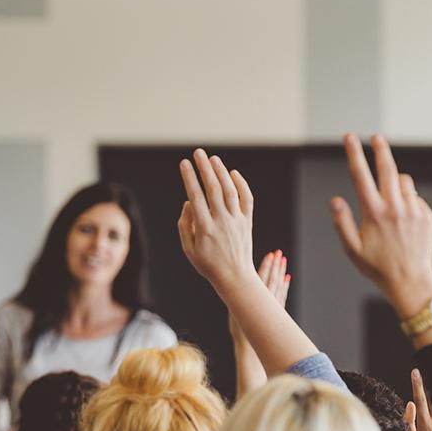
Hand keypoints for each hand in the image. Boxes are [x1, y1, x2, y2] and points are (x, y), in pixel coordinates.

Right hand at [177, 149, 255, 290]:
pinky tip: (233, 173)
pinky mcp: (247, 222)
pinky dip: (241, 184)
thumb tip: (188, 202)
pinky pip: (247, 199)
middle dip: (204, 168)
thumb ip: (185, 225)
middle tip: (198, 153)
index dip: (189, 178)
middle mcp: (222, 222)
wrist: (235, 277)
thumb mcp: (189, 249)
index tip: (184, 164)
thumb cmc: (208, 264)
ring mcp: (236, 221)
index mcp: (205, 229)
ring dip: (221, 172)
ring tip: (213, 159)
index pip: (196, 196)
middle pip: (213, 189)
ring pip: (230, 190)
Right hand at [229, 250, 290, 343]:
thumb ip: (237, 299)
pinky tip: (287, 278)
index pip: (262, 278)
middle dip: (275, 266)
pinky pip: (282, 296)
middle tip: (279, 253)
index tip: (271, 255)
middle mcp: (266, 302)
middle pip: (272, 279)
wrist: (250, 348)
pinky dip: (285, 286)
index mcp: (254, 300)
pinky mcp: (278, 312)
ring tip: (283, 261)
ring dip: (281, 273)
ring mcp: (274, 307)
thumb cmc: (239, 332)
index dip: (266, 266)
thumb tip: (235, 284)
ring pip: (278, 286)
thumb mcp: (234, 313)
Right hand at [329, 135, 431, 318]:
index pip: (361, 176)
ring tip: (389, 204)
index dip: (353, 154)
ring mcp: (413, 211)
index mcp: (374, 214)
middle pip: (387, 168)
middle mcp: (395, 208)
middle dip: (380, 149)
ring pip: (403, 182)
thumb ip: (341, 222)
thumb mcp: (352, 249)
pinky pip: (415, 198)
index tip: (350, 138)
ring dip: (394, 183)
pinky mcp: (426, 216)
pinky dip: (407, 202)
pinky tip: (403, 222)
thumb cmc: (377, 267)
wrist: (411, 281)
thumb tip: (335, 200)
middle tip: (376, 137)